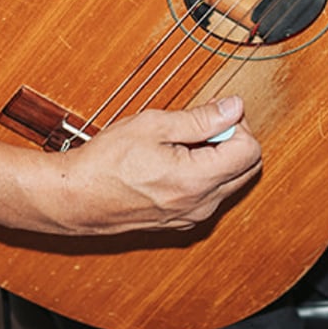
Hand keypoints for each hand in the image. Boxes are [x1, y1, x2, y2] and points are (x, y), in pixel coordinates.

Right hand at [44, 96, 262, 233]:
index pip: (250, 151)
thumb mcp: (153, 126)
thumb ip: (200, 118)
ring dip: (219, 157)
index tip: (215, 113)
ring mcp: (192, 217)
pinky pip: (211, 195)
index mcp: (197, 181)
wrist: (77, 198)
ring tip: (183, 142)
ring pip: (230, 182)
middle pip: (247, 169)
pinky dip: (205, 174)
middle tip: (203, 123)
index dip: (238, 124)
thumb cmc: (106, 162)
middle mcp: (201, 205)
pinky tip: (177, 160)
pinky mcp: (182, 221)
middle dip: (234, 139)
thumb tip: (234, 107)